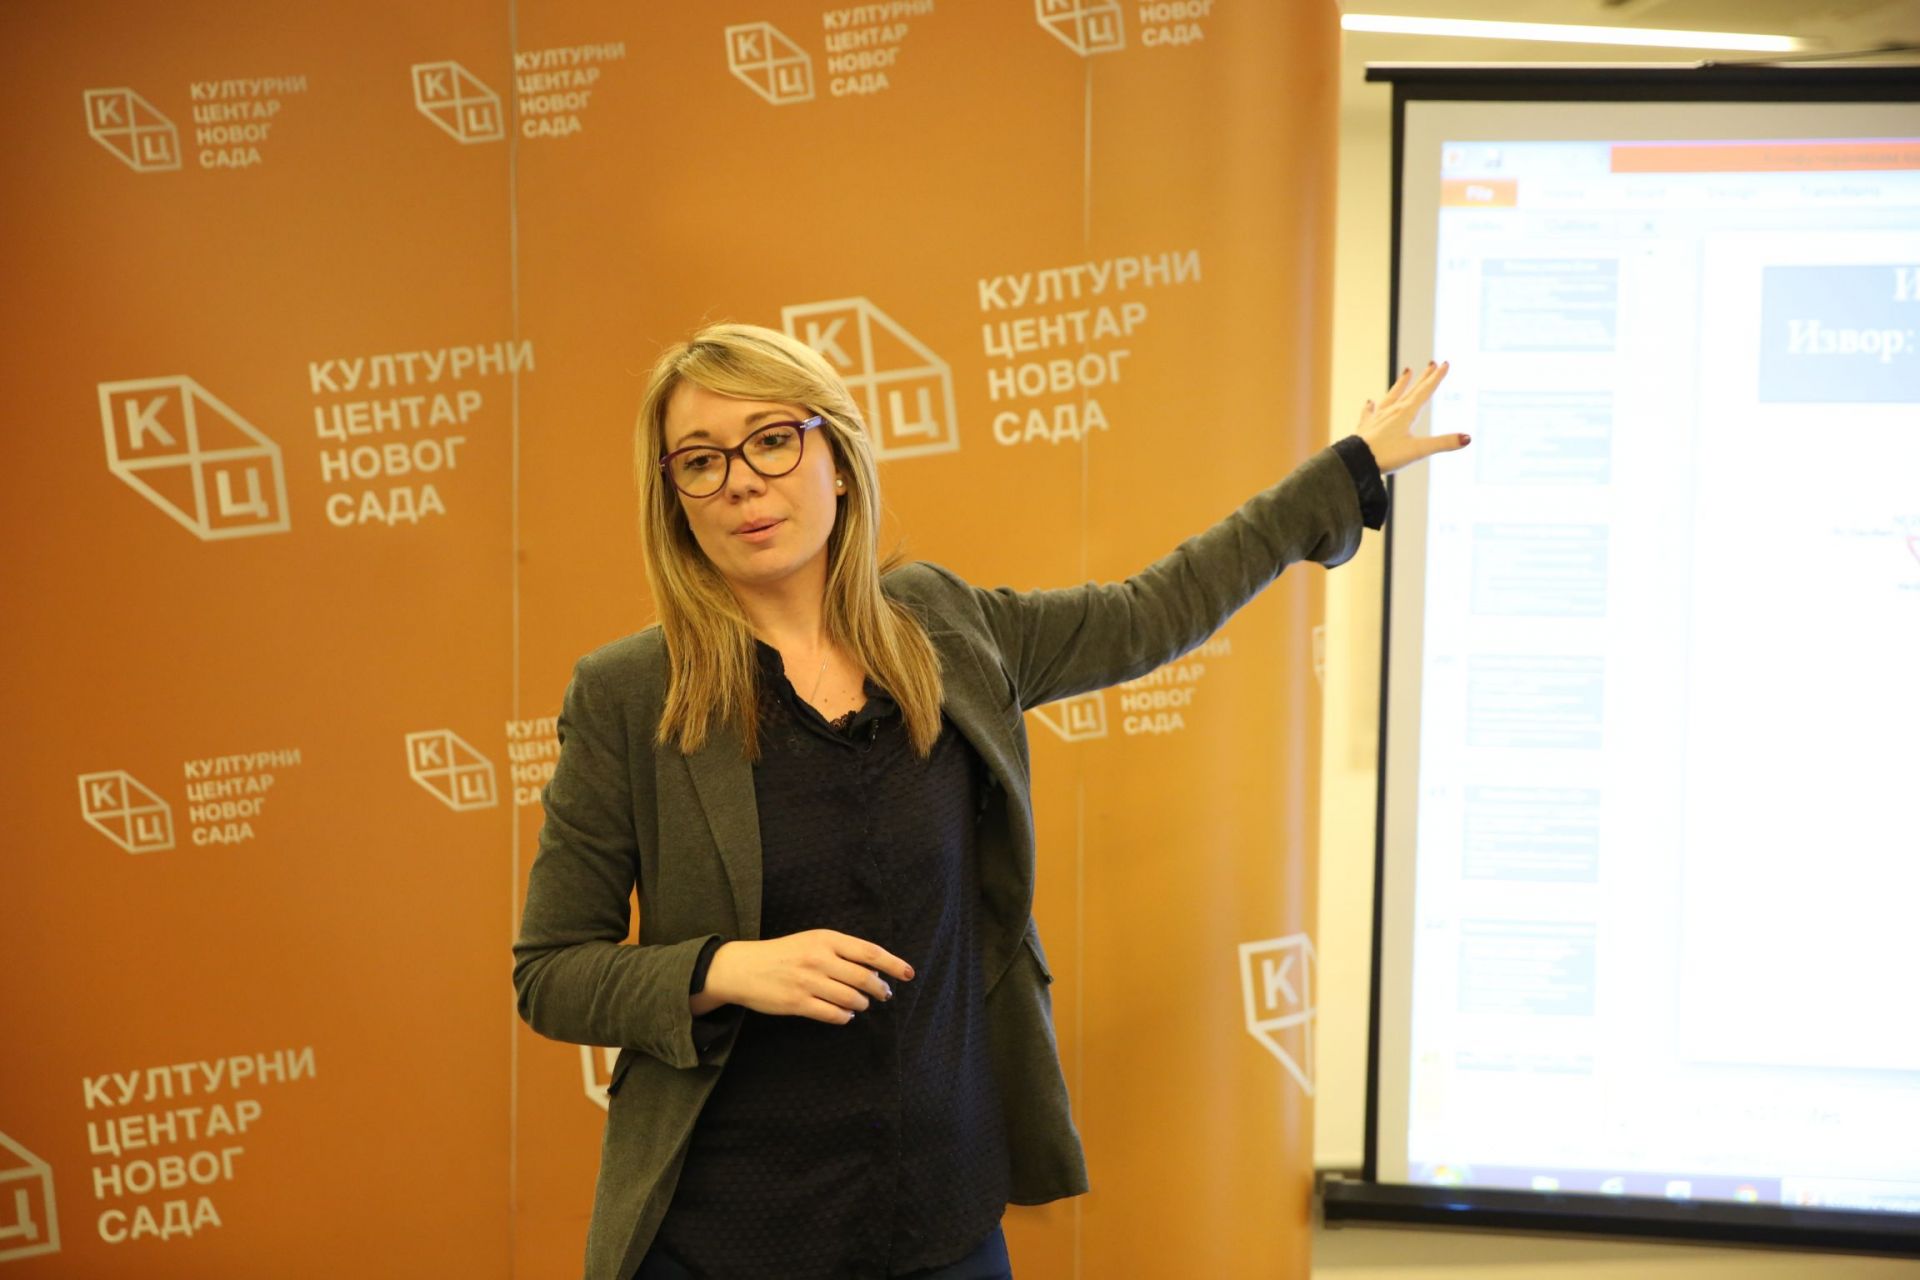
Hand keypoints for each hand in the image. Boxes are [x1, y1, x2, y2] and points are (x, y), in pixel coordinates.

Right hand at [697, 930, 913, 1023]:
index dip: (894, 964)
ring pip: (851, 999)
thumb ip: (840, 951)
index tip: (909, 973)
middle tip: (884, 994)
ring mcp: (809, 982)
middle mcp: (819, 958)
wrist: (742, 967)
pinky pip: (833, 1015)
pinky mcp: (798, 1003)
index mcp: (825, 939)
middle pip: (864, 978)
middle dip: (880, 989)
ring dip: (861, 1005)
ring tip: (859, 1005)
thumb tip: (874, 970)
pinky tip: (844, 1015)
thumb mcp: (811, 941)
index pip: (870, 952)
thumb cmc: (782, 953)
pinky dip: (844, 1017)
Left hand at [1356, 361, 1467, 475]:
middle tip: (1432, 363)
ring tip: (1407, 371)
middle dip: (1424, 377)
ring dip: (1401, 384)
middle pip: (1411, 390)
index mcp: (1406, 413)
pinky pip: (1369, 413)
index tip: (1445, 363)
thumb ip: (1443, 443)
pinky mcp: (1365, 427)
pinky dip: (1370, 407)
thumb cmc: (1387, 455)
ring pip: (1391, 396)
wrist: (1355, 461)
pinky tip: (1369, 402)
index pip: (1425, 391)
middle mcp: (1392, 411)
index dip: (1436, 378)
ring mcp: (1377, 417)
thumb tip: (1468, 438)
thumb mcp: (1419, 450)